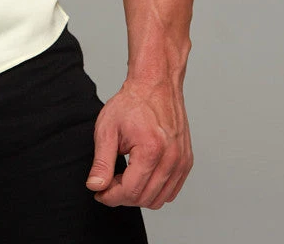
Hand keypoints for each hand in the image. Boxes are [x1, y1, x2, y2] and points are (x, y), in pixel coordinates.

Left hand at [85, 76, 192, 208]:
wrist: (155, 85)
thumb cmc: (131, 103)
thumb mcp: (107, 129)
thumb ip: (101, 161)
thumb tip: (96, 187)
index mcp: (151, 150)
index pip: (130, 191)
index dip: (110, 196)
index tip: (99, 192)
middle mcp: (171, 158)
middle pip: (144, 198)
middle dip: (122, 196)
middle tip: (108, 183)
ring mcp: (182, 161)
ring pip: (159, 199)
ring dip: (138, 195)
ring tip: (124, 178)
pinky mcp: (186, 161)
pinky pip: (171, 191)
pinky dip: (154, 191)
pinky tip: (140, 176)